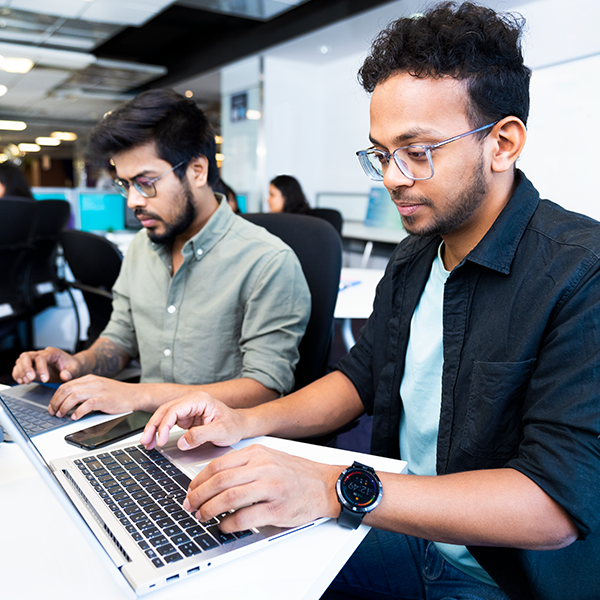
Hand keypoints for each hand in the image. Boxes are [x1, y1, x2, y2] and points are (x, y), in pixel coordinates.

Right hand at [12, 347, 82, 384]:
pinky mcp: (31, 367)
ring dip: (20, 372)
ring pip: (20, 361)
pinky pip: (19, 368)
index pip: (41, 358)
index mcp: (53, 353)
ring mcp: (35, 360)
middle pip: (26, 356)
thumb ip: (71, 372)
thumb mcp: (75, 369)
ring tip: (26, 381)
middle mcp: (42, 354)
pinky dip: (18, 374)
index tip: (45, 380)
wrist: (71, 367)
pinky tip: (22, 381)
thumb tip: (64, 375)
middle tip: (30, 379)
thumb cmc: (72, 366)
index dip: (41, 369)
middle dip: (25, 368)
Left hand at [48, 375, 138, 418]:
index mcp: (89, 379)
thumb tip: (68, 400)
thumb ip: (85, 390)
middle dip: (56, 402)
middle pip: (66, 389)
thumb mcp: (99, 387)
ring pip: (74, 396)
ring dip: (64, 407)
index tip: (52, 406)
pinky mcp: (105, 400)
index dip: (55, 397)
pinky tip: (75, 417)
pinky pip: (87, 404)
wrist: (135, 395)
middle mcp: (93, 383)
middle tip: (54, 412)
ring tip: (62, 415)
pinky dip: (78, 411)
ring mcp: (99, 390)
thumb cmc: (118, 394)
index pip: (66, 385)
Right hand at [140, 392, 246, 450]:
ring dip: (154, 429)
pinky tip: (155, 441)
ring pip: (164, 416)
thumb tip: (182, 443)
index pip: (174, 409)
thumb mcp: (221, 431)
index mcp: (199, 400)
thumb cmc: (234, 425)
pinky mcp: (187, 418)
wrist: (240, 426)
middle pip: (165, 410)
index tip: (160, 440)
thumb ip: (201, 436)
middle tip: (145, 441)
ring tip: (146, 443)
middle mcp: (192, 401)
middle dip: (153, 426)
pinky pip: (169, 423)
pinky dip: (160, 432)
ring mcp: (188, 409)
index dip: (164, 425)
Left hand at [182, 444, 341, 531]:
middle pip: (219, 481)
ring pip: (228, 499)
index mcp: (257, 453)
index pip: (218, 465)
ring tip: (203, 517)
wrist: (325, 485)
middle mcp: (262, 467)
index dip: (199, 480)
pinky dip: (228, 524)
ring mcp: (270, 488)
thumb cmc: (296, 473)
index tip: (191, 490)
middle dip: (198, 496)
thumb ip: (244, 465)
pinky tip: (223, 526)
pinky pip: (244, 518)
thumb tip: (213, 480)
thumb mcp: (269, 458)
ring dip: (209, 511)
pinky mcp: (276, 509)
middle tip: (190, 506)